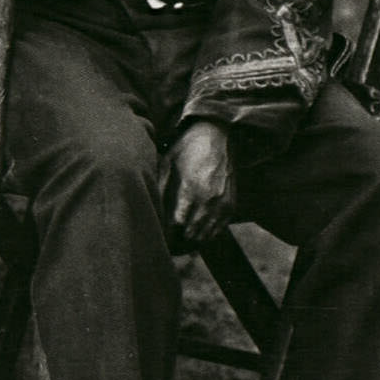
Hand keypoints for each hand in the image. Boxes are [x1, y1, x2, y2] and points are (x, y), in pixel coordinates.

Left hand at [164, 120, 234, 248]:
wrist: (217, 136)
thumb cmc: (186, 149)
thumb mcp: (166, 164)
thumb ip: (159, 189)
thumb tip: (149, 210)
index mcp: (189, 191)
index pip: (175, 226)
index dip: (165, 235)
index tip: (157, 237)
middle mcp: (208, 201)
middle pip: (191, 236)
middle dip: (176, 242)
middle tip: (165, 243)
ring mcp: (222, 205)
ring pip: (205, 237)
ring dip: (191, 241)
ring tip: (177, 241)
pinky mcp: (231, 206)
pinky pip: (218, 231)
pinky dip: (205, 235)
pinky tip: (193, 232)